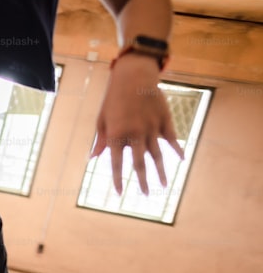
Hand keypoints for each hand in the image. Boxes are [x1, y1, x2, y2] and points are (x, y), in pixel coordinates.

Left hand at [92, 55, 182, 195]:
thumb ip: (100, 141)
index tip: (119, 194)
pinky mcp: (164, 120)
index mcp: (117, 135)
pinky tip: (181, 160)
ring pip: (158, 155)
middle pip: (139, 164)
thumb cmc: (113, 99)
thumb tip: (92, 158)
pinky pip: (171, 139)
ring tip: (164, 186)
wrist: (134, 77)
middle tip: (144, 196)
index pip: (117, 164)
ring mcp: (152, 128)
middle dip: (142, 181)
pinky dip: (177, 149)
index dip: (117, 180)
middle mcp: (135, 134)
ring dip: (161, 172)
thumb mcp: (102, 119)